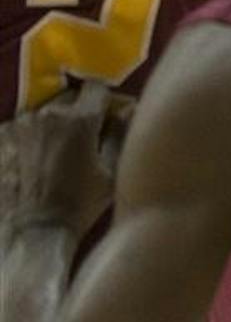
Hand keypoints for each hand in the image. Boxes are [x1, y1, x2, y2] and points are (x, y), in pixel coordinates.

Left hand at [0, 83, 129, 241]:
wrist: (33, 233)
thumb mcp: (111, 172)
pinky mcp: (2, 139)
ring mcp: (21, 125)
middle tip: (86, 137)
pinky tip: (37, 158)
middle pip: (70, 98)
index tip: (109, 117)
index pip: (97, 88)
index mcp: (79, 119)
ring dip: (55, 123)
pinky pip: (23, 127)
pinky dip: (32, 136)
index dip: (106, 101)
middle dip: (81, 111)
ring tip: (59, 150)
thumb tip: (128, 108)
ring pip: (45, 111)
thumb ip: (122, 132)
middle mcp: (48, 113)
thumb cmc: (79, 206)